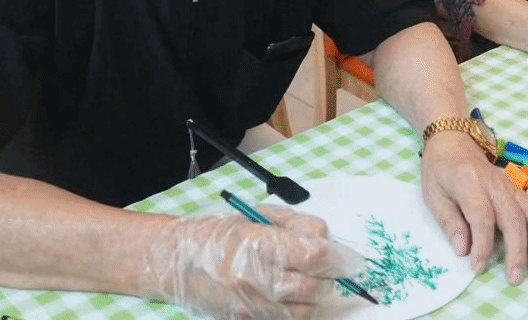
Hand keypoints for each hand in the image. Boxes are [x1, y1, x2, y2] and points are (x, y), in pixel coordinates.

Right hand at [139, 209, 363, 318]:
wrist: (176, 263)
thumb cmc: (218, 234)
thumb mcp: (258, 217)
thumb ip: (297, 227)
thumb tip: (329, 241)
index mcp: (256, 244)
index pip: (312, 255)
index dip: (339, 258)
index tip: (350, 259)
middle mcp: (252, 279)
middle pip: (313, 286)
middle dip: (329, 277)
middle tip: (330, 267)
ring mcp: (250, 304)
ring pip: (305, 310)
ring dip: (316, 295)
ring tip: (309, 279)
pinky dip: (298, 309)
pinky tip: (292, 294)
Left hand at [419, 132, 527, 283]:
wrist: (454, 142)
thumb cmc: (440, 170)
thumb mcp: (433, 195)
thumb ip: (449, 222)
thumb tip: (463, 250)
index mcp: (468, 182)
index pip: (482, 216)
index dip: (483, 245)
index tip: (478, 267)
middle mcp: (495, 184)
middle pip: (513, 218)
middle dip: (516, 251)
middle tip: (514, 278)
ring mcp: (511, 187)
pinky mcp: (518, 191)